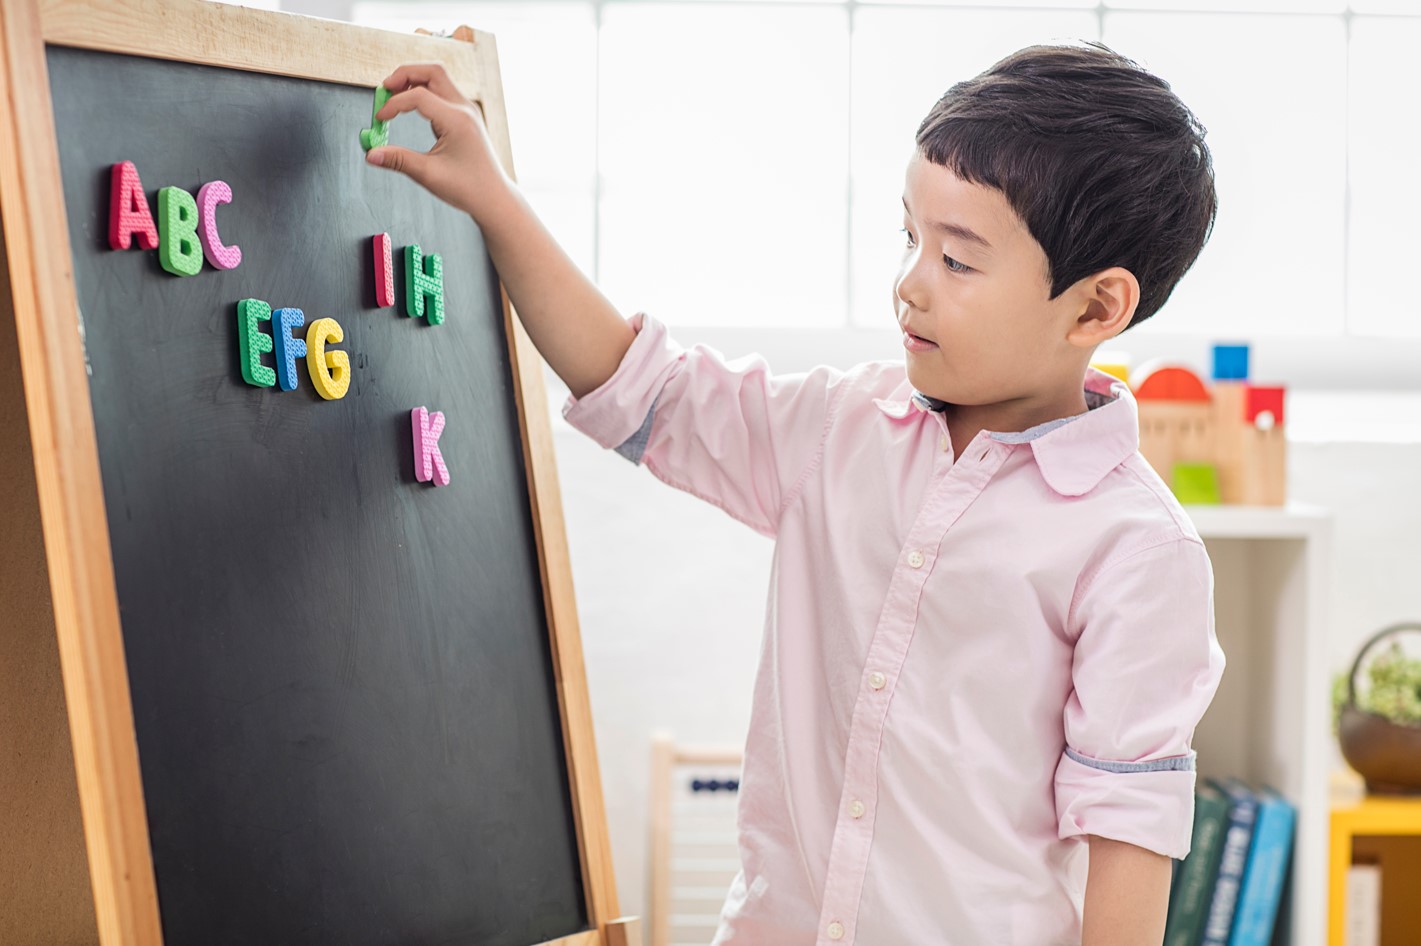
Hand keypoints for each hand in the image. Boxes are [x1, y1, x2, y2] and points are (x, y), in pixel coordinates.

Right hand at [365, 62, 511, 219]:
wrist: (494, 198)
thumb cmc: (469, 189)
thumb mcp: (429, 175)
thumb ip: (398, 160)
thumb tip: (370, 154)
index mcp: (457, 121)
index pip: (418, 96)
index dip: (393, 104)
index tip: (379, 119)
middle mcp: (464, 110)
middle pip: (431, 72)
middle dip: (404, 75)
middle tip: (384, 89)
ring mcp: (467, 111)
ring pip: (438, 78)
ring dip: (414, 81)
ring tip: (394, 95)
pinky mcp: (465, 116)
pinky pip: (443, 92)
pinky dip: (424, 92)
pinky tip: (411, 107)